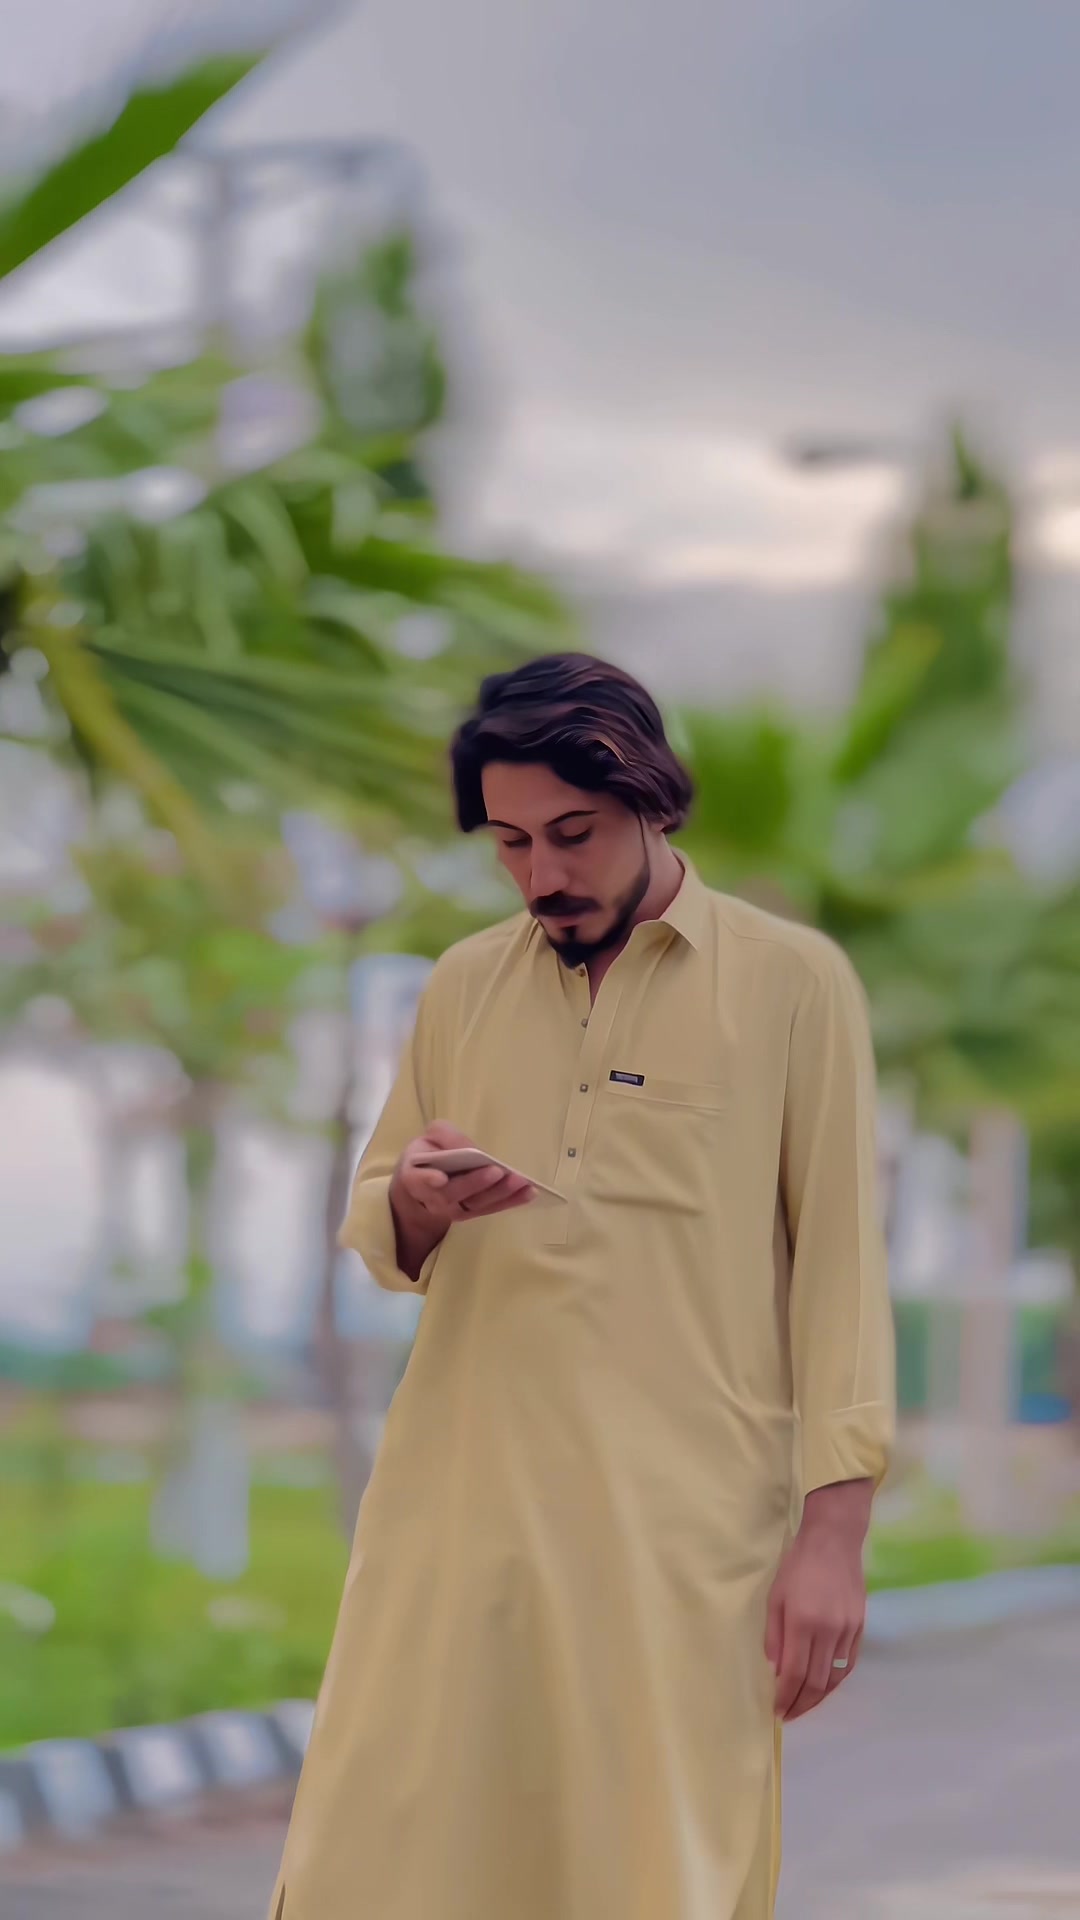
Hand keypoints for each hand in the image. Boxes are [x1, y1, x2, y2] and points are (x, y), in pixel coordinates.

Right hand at [391, 1122, 535, 1239]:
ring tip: (521, 1182)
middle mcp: (433, 1199)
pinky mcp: (472, 1213)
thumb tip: (470, 1148)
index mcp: (415, 1177)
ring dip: (500, 1193)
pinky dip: (511, 1201)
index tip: (440, 1178)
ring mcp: (454, 1210)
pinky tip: (529, 1192)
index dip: (429, 1180)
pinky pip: (491, 1208)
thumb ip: (446, 1137)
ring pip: (476, 1204)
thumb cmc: (427, 1156)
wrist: (422, 1186)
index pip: (419, 1180)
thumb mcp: (430, 1138)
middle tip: (498, 1172)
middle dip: (477, 1183)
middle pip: (454, 1193)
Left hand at [765, 1488, 868, 1721]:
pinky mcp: (860, 1627)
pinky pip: (848, 1664)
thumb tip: (776, 1669)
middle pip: (816, 1682)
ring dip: (819, 1698)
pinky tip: (826, 1687)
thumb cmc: (798, 1566)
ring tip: (805, 1706)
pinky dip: (837, 1681)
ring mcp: (847, 1631)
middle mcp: (827, 1632)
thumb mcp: (776, 1596)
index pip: (794, 1673)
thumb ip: (774, 1634)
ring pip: (835, 1678)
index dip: (785, 1696)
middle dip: (801, 1703)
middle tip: (789, 1714)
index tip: (778, 1711)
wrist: (834, 1542)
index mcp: (802, 1623)